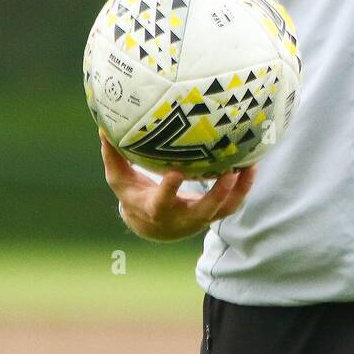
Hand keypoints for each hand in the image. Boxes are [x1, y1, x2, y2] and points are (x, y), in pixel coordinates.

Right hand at [99, 128, 257, 240]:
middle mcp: (181, 218)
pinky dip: (244, 188)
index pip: (162, 202)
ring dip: (239, 190)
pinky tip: (251, 165)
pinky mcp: (213, 215)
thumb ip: (113, 155)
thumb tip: (102, 126)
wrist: (153, 227)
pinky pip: (233, 204)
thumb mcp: (120, 180)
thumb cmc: (134, 196)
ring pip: (223, 210)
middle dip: (217, 194)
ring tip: (249, 165)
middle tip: (229, 171)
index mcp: (156, 210)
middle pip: (202, 211)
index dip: (169, 190)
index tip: (175, 173)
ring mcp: (200, 219)